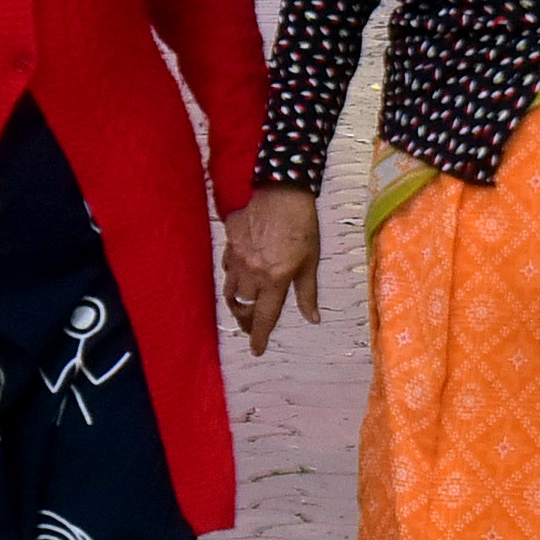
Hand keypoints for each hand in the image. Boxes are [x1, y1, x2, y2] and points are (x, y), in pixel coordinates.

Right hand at [220, 185, 320, 354]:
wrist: (282, 190)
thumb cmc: (301, 224)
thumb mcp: (310, 261)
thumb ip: (307, 293)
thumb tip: (312, 317)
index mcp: (275, 279)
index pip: (264, 317)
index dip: (259, 336)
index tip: (256, 349)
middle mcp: (253, 272)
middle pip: (243, 307)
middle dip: (246, 320)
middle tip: (252, 325)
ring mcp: (238, 256)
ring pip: (231, 290)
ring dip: (237, 302)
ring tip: (244, 307)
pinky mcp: (229, 241)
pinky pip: (226, 267)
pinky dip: (232, 276)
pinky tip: (239, 275)